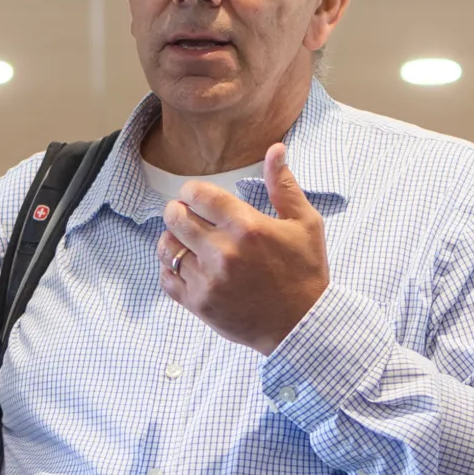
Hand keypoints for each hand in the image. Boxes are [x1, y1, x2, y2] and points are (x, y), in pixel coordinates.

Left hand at [157, 144, 328, 353]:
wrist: (303, 325)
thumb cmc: (306, 272)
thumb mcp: (305, 223)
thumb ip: (284, 185)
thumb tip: (275, 149)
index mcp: (247, 226)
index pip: (199, 195)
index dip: (191, 191)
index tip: (195, 196)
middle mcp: (223, 251)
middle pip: (176, 218)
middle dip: (177, 210)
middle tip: (183, 213)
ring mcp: (208, 279)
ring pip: (168, 248)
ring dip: (171, 238)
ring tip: (182, 239)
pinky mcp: (199, 304)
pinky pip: (167, 279)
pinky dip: (169, 268)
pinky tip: (183, 264)